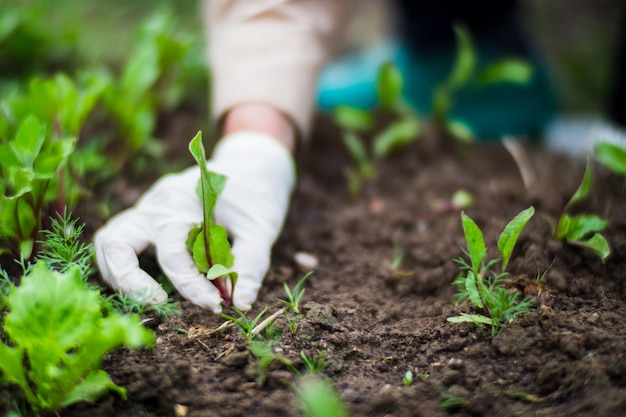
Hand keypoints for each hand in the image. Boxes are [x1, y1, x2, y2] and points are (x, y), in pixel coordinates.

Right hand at [94, 131, 294, 312]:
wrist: (253, 164)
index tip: (217, 305)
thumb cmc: (256, 195)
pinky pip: (120, 241)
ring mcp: (147, 207)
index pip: (175, 255)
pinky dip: (125, 265)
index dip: (193, 288)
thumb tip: (241, 303)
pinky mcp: (148, 215)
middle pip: (117, 243)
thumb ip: (249, 266)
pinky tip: (149, 284)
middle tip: (159, 303)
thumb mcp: (261, 229)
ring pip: (110, 242)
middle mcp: (156, 204)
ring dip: (121, 275)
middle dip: (131, 281)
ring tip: (151, 297)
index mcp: (182, 202)